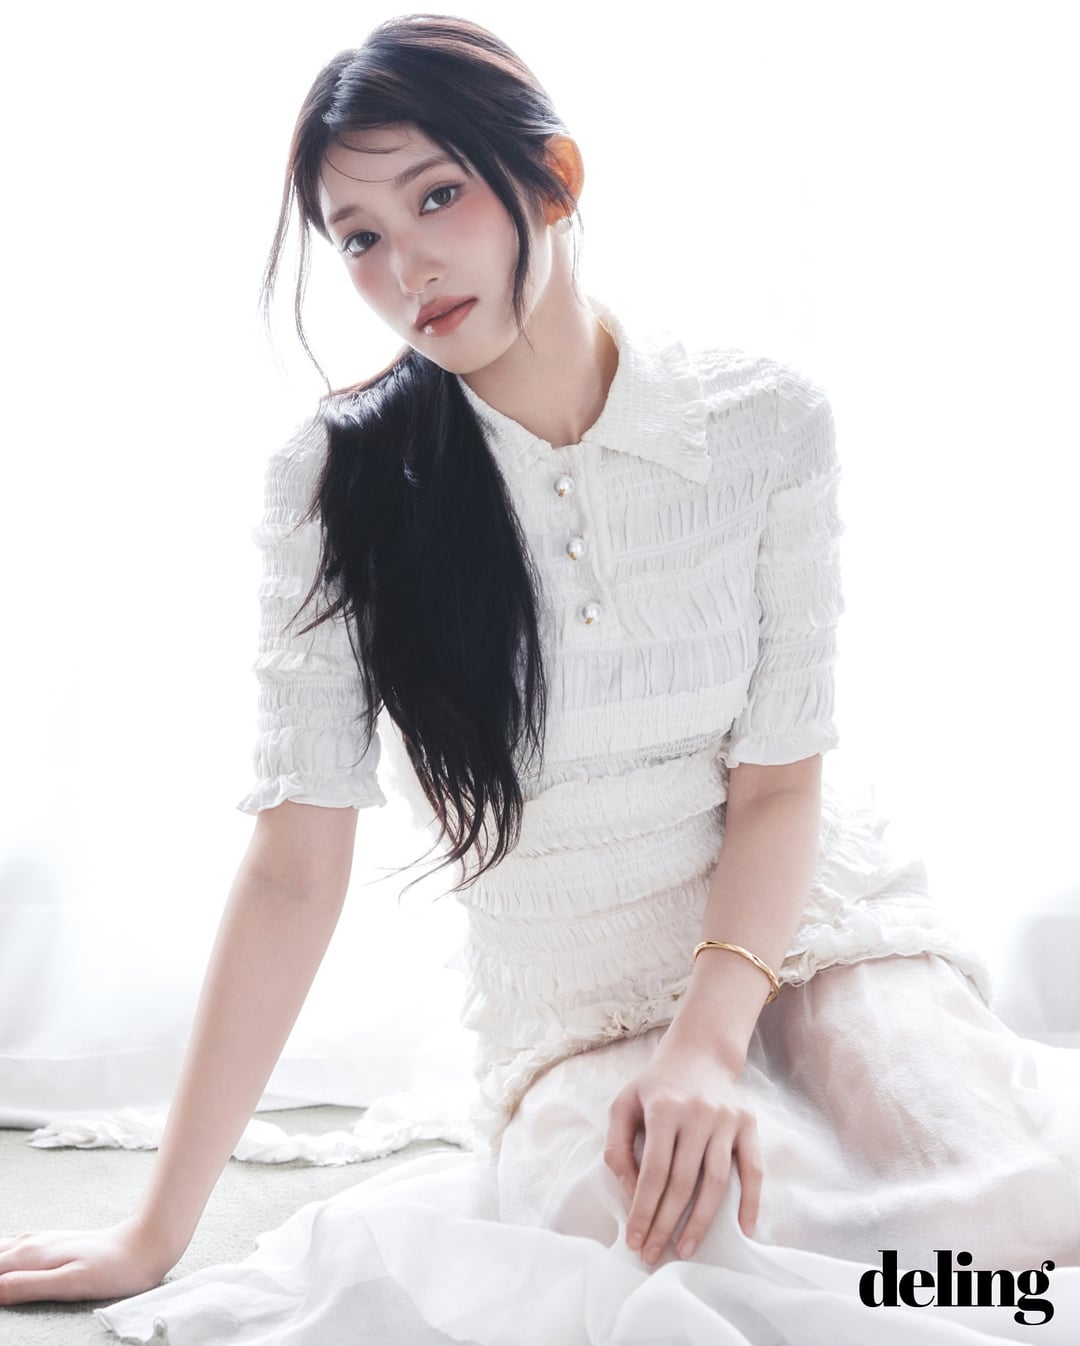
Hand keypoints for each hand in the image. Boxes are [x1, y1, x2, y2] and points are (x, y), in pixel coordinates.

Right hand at [0, 1214, 173, 1304]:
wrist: (141, 1245)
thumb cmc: (110, 1269)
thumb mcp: (69, 1284)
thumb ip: (28, 1286)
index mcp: (30, 1254)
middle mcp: (30, 1243)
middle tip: (2, 1296)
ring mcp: (39, 1241)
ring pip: (1, 1249)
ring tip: (3, 1284)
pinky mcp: (49, 1244)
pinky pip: (12, 1248)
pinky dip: (2, 1259)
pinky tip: (7, 1268)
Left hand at [603, 1036, 761, 1266]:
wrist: (699, 1052)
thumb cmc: (655, 1084)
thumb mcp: (624, 1104)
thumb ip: (616, 1147)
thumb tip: (629, 1191)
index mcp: (664, 1108)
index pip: (654, 1172)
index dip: (643, 1210)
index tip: (634, 1240)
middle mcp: (698, 1113)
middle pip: (683, 1183)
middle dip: (666, 1224)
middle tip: (653, 1255)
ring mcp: (727, 1119)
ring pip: (716, 1182)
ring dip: (700, 1222)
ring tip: (685, 1249)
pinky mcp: (748, 1124)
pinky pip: (753, 1170)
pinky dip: (750, 1203)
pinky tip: (741, 1231)